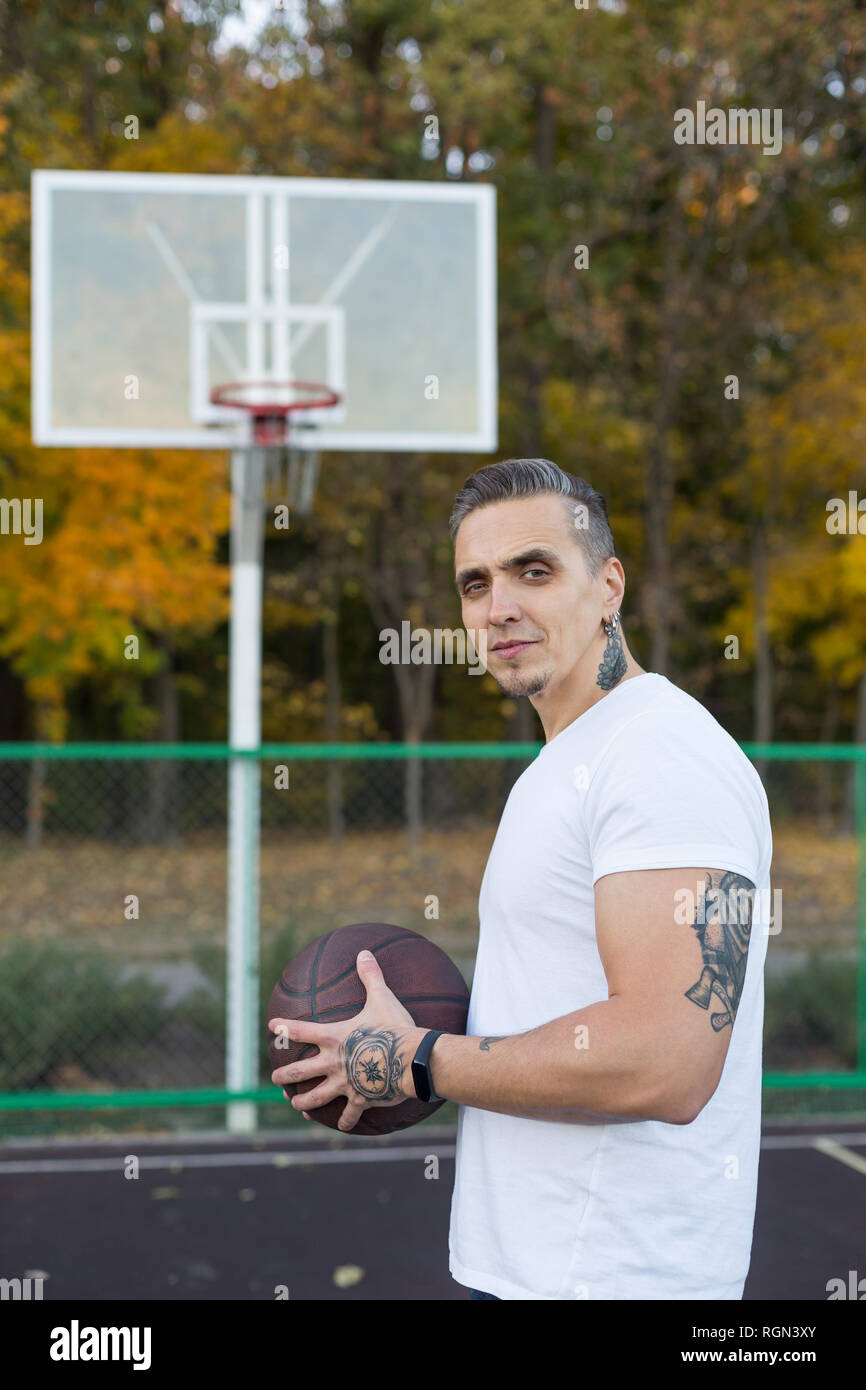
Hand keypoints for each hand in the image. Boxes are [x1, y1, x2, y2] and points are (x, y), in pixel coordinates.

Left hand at [269, 950, 426, 1132]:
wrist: (412, 1059)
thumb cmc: (395, 1028)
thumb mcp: (381, 998)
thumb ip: (370, 976)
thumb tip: (364, 952)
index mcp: (333, 1037)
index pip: (301, 1031)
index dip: (284, 1028)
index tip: (272, 1027)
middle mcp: (333, 1062)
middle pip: (300, 1071)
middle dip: (284, 1075)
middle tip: (275, 1078)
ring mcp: (344, 1083)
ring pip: (316, 1096)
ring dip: (303, 1100)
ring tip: (294, 1103)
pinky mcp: (360, 1099)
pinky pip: (349, 1114)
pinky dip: (345, 1120)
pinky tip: (341, 1125)